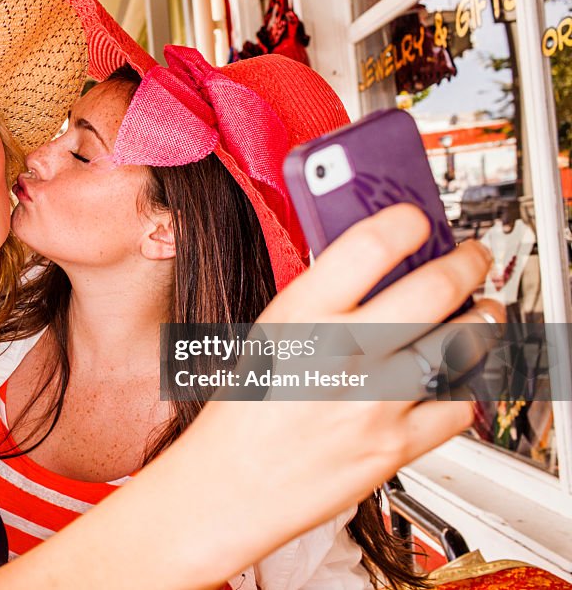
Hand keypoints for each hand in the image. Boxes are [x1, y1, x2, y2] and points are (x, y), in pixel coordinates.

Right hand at [0, 204, 503, 589]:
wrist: (224, 489)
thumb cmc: (238, 417)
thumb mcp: (266, 342)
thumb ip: (319, 305)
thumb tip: (373, 268)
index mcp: (298, 319)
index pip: (368, 248)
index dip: (406, 222)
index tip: (417, 218)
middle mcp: (339, 355)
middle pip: (434, 289)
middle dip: (467, 262)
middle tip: (470, 257)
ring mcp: (371, 403)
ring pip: (460, 344)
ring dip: (482, 319)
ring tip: (480, 312)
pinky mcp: (392, 448)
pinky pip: (456, 406)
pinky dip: (466, 384)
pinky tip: (456, 374)